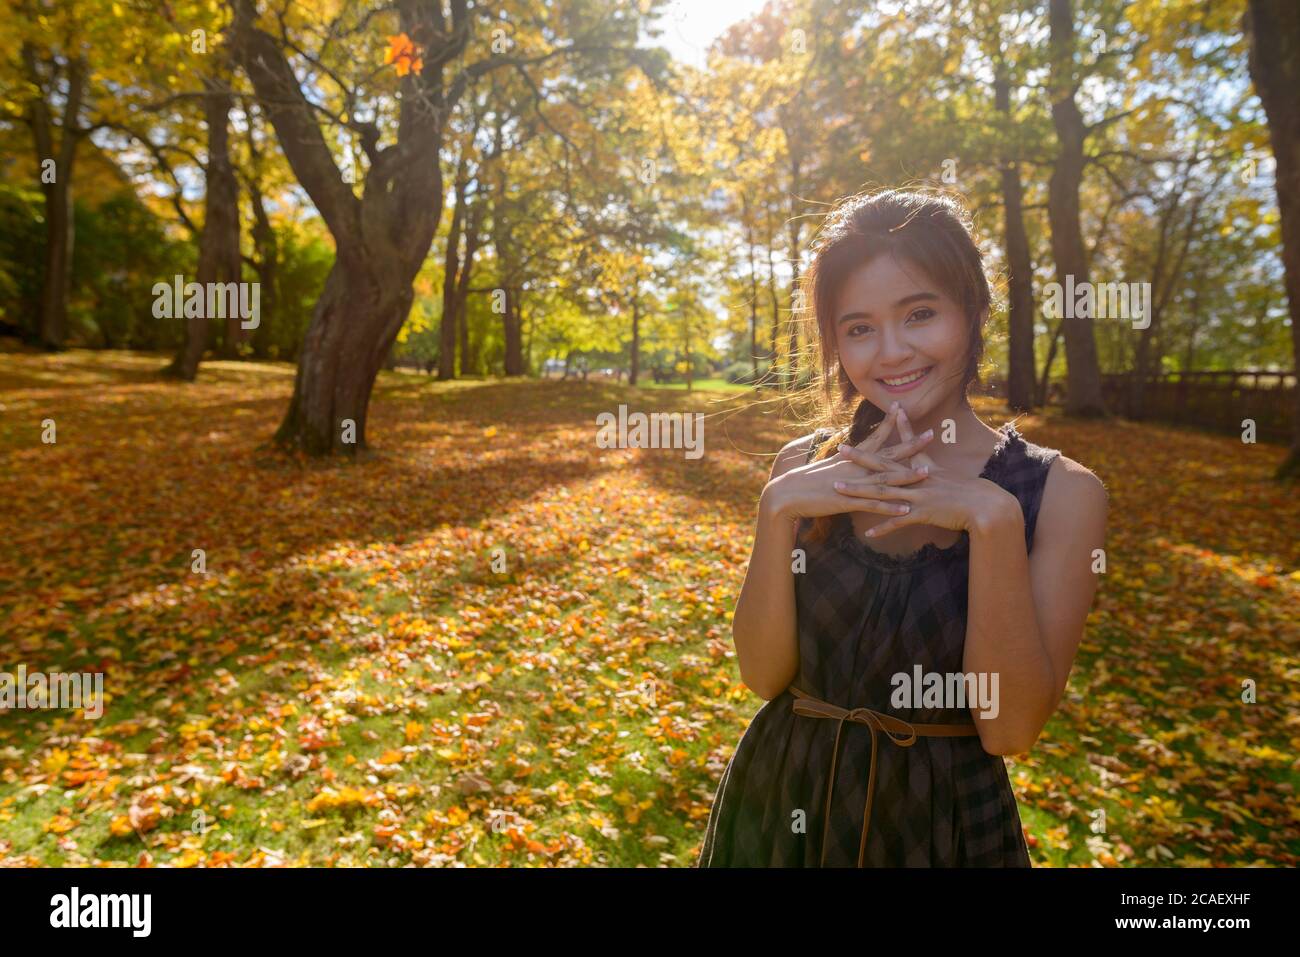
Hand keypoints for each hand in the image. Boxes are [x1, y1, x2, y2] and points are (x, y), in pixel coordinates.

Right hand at [762, 405, 934, 522]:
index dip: (889, 423)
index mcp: (850, 458)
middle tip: (931, 434)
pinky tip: (905, 509)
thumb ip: (842, 463)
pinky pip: (873, 505)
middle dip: (910, 445)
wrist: (786, 493)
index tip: (901, 407)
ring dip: (906, 476)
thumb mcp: (826, 467)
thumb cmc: (803, 482)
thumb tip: (848, 455)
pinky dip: (889, 507)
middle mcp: (855, 467)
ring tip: (926, 473)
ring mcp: (853, 484)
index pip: (874, 437)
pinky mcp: (848, 502)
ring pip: (885, 479)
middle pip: (888, 454)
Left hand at [832, 407, 1015, 536]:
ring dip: (859, 492)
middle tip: (840, 451)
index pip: (894, 451)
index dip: (877, 440)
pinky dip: (883, 527)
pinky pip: (898, 522)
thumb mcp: (942, 472)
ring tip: (838, 489)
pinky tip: (868, 533)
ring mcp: (917, 496)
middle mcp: (914, 480)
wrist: (982, 504)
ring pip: (882, 493)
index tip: (857, 435)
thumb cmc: (964, 489)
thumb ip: (925, 463)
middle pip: (882, 468)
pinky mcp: (922, 513)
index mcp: (919, 469)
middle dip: (860, 459)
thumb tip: (919, 452)